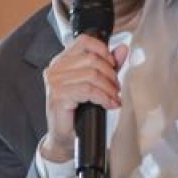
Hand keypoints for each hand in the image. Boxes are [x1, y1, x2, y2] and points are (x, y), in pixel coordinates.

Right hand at [40, 35, 126, 162]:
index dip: (103, 50)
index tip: (112, 65)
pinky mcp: (58, 96)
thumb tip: (122, 48)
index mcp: (62, 61)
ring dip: (109, 88)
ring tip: (113, 97)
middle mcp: (55, 69)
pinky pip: (88, 90)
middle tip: (116, 87)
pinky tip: (109, 104)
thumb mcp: (96, 82)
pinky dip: (104, 97)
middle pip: (92, 59)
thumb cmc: (79, 109)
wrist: (65, 136)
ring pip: (92, 75)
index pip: (84, 41)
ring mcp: (54, 82)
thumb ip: (108, 64)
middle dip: (110, 74)